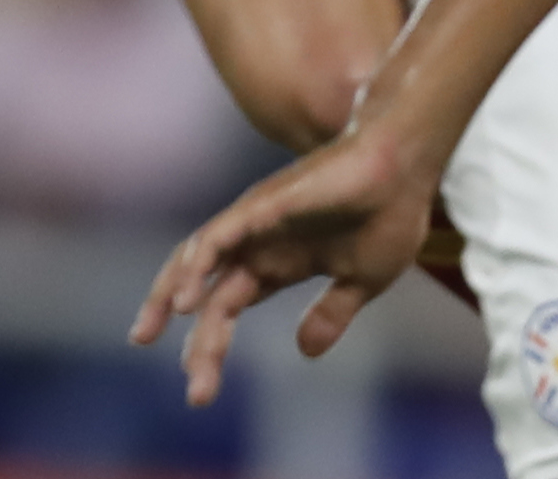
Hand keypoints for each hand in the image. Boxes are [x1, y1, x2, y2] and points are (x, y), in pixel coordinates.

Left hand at [130, 125, 435, 407]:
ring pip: (199, 261)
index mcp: (278, 262)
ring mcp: (257, 222)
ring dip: (173, 297)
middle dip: (195, 341)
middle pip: (209, 294)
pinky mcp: (265, 204)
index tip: (199, 389)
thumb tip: (304, 351)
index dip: (210, 345)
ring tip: (150, 334)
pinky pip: (220, 236)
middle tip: (192, 392)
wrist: (407, 165)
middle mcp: (258, 242)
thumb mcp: (361, 280)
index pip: (229, 306)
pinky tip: (185, 300)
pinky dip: (198, 265)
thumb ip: (331, 313)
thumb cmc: (389, 213)